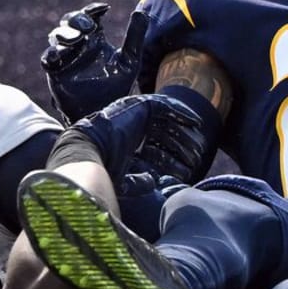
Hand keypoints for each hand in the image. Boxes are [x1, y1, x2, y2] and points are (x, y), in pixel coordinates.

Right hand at [41, 2, 148, 121]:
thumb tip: (141, 11)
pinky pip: (46, 58)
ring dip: (64, 33)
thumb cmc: (117, 87)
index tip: (103, 9)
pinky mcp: (55, 72)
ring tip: (76, 40)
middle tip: (89, 27)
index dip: (93, 9)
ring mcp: (66, 58)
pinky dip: (51, 53)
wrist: (103, 111)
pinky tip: (60, 54)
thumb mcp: (130, 60)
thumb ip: (135, 37)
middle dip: (76, 19)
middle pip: (70, 22)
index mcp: (95, 40)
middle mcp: (79, 46)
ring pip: (56, 35)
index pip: (90, 17)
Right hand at [68, 94, 205, 182]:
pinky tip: (195, 123)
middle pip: (163, 132)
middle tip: (197, 156)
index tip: (187, 168)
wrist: (89, 151)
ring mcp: (134, 114)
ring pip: (166, 120)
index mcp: (127, 143)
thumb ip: (139, 182)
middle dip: (181, 144)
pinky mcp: (138, 105)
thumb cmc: (102, 168)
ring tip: (198, 143)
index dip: (171, 157)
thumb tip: (153, 182)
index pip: (154, 146)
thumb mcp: (125, 180)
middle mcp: (131, 127)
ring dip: (183, 130)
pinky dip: (181, 113)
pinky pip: (165, 106)